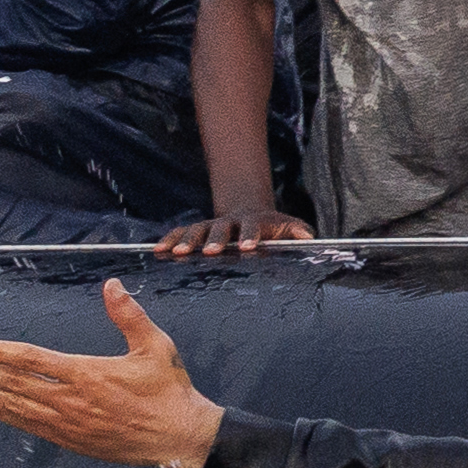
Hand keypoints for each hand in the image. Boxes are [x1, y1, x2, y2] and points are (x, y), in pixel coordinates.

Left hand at [0, 278, 227, 467]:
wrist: (178, 438)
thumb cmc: (169, 389)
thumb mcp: (156, 346)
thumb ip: (129, 315)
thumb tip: (111, 284)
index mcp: (86, 374)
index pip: (28, 361)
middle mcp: (70, 400)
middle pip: (10, 384)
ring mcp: (66, 423)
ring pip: (12, 406)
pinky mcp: (69, 439)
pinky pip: (26, 424)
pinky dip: (1, 412)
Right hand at [153, 206, 313, 258]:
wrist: (251, 214)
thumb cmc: (273, 229)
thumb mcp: (289, 228)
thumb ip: (299, 232)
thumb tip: (309, 238)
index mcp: (254, 223)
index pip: (253, 228)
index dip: (251, 236)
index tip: (248, 248)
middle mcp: (230, 222)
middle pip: (221, 228)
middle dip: (215, 239)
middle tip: (211, 251)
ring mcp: (211, 225)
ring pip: (197, 229)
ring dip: (187, 240)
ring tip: (177, 253)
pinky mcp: (197, 231)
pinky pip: (180, 232)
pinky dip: (169, 239)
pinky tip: (157, 250)